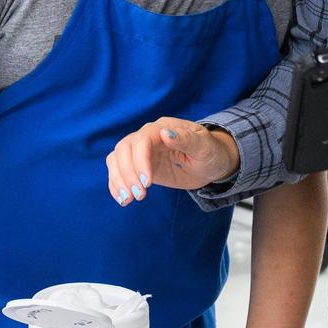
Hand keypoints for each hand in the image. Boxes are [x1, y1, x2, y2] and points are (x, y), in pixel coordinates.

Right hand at [105, 117, 237, 202]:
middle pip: (124, 149)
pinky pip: (118, 172)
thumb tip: (165, 133)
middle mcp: (147, 137)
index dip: (140, 160)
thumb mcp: (204, 147)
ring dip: (118, 180)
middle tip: (140, 195)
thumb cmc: (211, 152)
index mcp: (163, 127)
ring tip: (129, 200)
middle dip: (127, 174)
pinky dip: (116, 185)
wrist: (210, 164)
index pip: (142, 140)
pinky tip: (123, 200)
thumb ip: (186, 139)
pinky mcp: (138, 166)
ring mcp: (141, 152)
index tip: (148, 182)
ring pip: (116, 159)